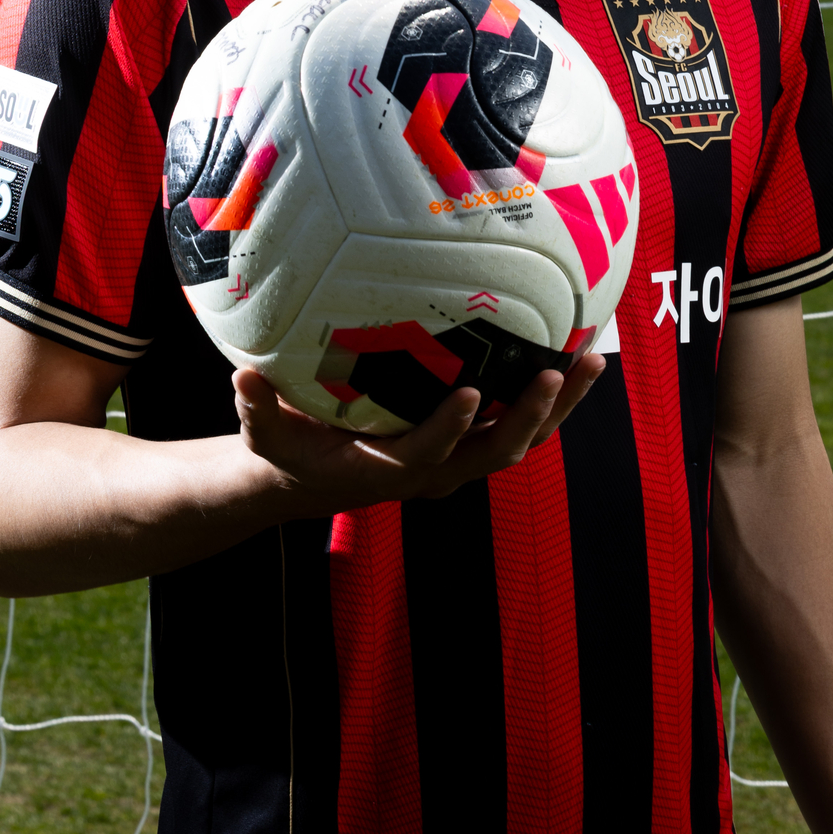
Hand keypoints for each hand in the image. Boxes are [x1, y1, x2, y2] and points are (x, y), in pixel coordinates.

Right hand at [233, 353, 605, 513]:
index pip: (426, 454)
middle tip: (557, 371)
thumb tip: (241, 374)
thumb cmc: (289, 449)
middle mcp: (434, 474)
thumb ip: (256, 408)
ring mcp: (460, 463)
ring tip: (591, 359)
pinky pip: (522, 424)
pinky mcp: (473, 445)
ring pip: (522, 441)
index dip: (450, 429)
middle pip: (496, 453)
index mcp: (388, 469)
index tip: (473, 393)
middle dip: (531, 416)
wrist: (313, 478)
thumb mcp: (264, 433)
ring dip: (559, 407)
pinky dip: (552, 398)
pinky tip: (577, 355)